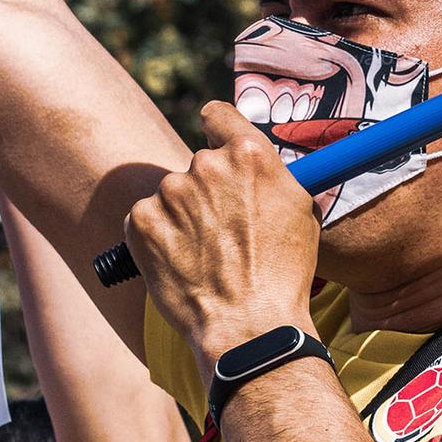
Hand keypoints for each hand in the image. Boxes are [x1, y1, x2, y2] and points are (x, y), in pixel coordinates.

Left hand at [124, 102, 320, 370]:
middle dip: (207, 190)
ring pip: (172, 195)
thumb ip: (272, 175)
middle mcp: (206, 164)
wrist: (248, 325)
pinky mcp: (142, 221)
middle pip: (198, 163)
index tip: (217, 147)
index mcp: (249, 154)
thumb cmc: (283, 274)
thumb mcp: (299, 211)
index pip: (217, 116)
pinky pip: (146, 219)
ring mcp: (170, 192)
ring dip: (182, 216)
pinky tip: (181, 263)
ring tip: (204, 255)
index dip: (217, 131)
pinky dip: (157, 237)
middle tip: (223, 231)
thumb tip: (259, 165)